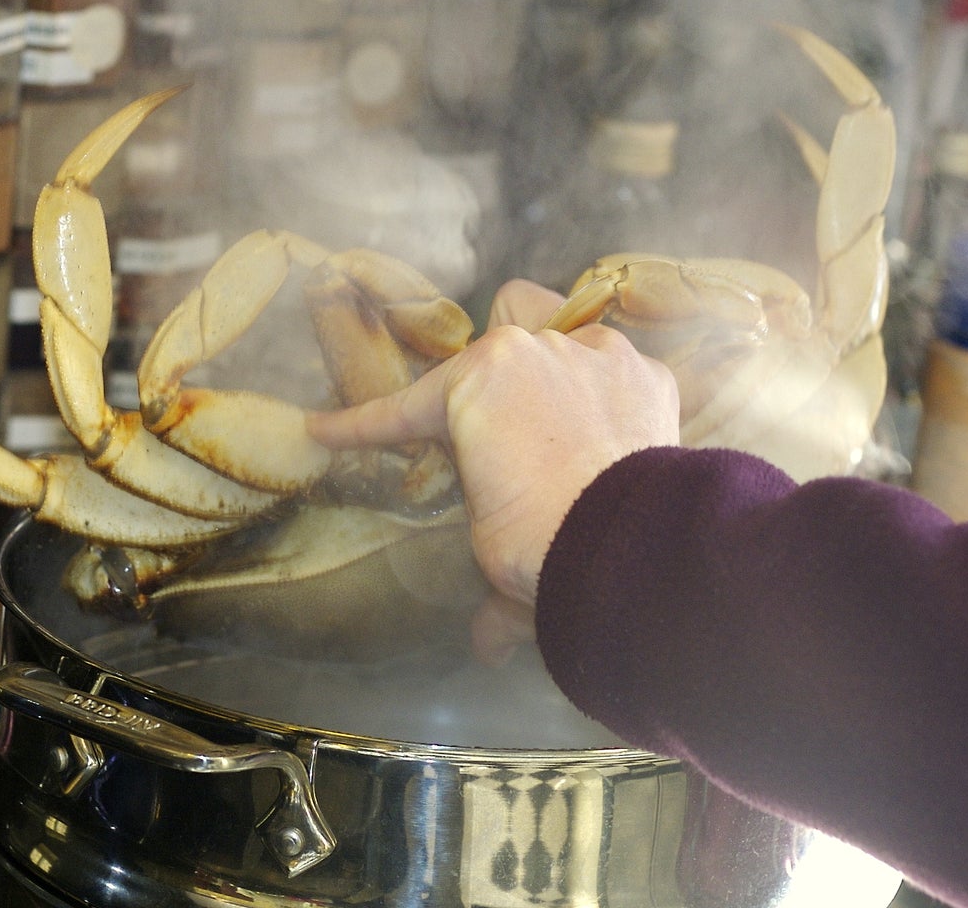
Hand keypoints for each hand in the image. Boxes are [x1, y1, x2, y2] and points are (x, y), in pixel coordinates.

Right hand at [309, 280, 679, 605]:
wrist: (627, 544)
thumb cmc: (538, 540)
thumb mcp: (496, 557)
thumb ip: (492, 595)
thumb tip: (489, 647)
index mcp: (477, 382)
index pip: (404, 410)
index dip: (359, 427)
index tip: (321, 429)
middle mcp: (534, 349)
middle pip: (505, 320)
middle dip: (499, 352)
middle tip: (498, 406)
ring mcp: (596, 353)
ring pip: (569, 328)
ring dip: (560, 367)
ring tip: (565, 420)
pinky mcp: (646, 372)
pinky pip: (619, 369)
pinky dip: (612, 397)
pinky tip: (614, 435)